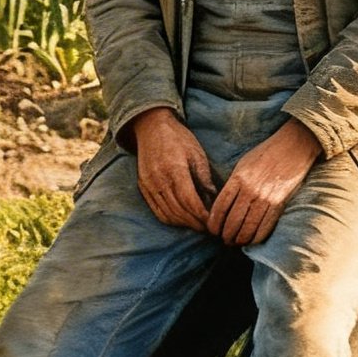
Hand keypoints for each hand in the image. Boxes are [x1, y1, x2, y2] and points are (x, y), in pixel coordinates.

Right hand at [128, 107, 213, 231]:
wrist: (151, 127)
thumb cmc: (178, 138)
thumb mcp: (197, 153)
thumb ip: (204, 177)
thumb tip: (215, 199)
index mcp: (175, 170)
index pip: (190, 201)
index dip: (203, 216)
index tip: (214, 222)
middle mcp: (159, 180)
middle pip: (179, 211)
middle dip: (196, 223)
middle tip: (210, 229)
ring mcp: (149, 185)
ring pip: (167, 214)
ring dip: (184, 224)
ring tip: (198, 226)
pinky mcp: (143, 187)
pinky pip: (157, 211)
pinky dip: (170, 219)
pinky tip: (181, 220)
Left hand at [207, 120, 322, 246]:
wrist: (292, 148)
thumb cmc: (265, 155)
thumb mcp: (242, 165)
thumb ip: (233, 184)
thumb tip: (223, 205)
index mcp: (238, 179)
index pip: (220, 207)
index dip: (214, 222)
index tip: (211, 229)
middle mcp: (250, 190)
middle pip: (232, 221)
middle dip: (225, 235)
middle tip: (223, 240)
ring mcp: (265, 199)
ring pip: (248, 227)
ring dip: (239, 239)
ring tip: (235, 243)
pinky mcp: (279, 204)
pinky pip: (265, 227)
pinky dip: (256, 238)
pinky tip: (251, 241)